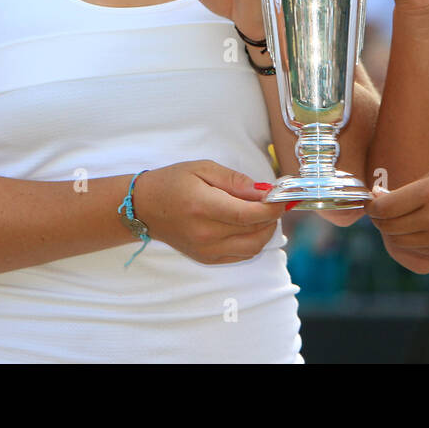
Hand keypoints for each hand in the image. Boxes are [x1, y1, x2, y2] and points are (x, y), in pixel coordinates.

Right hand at [134, 160, 291, 264]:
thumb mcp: (203, 168)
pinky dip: (253, 242)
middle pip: (256, 232)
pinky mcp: (207, 258)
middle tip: (274, 201)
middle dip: (272, 217)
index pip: (250, 214)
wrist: (144, 208)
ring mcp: (207, 250)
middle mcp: (206, 234)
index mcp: (204, 207)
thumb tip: (263, 190)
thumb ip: (235, 180)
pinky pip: (242, 255)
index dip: (273, 207)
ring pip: (253, 247)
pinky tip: (249, 226)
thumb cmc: (172, 182)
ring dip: (265, 231)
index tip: (284, 196)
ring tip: (262, 213)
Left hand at [368, 163, 428, 272]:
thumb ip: (412, 187)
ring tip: (397, 219)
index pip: (385, 207)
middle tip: (381, 211)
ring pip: (401, 243)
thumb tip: (383, 197)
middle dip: (380, 220)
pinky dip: (411, 242)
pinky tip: (416, 229)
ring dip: (394, 232)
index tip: (372, 201)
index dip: (373, 206)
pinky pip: (419, 251)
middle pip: (389, 227)